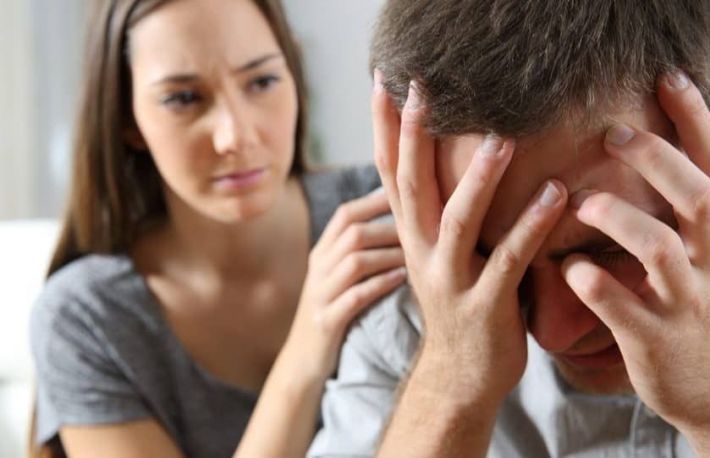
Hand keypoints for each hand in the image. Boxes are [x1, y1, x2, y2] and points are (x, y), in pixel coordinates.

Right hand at [284, 190, 404, 384]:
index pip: (346, 214)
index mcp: (322, 253)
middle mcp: (318, 269)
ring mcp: (320, 295)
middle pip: (353, 233)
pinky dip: (380, 285)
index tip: (410, 193)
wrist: (301, 362)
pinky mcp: (327, 321)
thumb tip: (398, 220)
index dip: (376, 200)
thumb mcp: (337, 278)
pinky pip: (355, 297)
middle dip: (390, 227)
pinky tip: (402, 280)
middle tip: (425, 228)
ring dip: (390, 255)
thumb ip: (357, 251)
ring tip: (419, 254)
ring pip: (355, 262)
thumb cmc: (332, 313)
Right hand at [372, 73, 567, 407]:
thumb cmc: (456, 303)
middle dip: (415, 136)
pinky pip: (508, 261)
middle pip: (410, 187)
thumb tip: (452, 159)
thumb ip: (436, 211)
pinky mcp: (484, 306)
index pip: (388, 173)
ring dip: (478, 180)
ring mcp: (448, 280)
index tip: (386, 81)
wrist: (458, 374)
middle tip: (423, 88)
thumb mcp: (434, 254)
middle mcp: (419, 252)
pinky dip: (530, 226)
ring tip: (500, 138)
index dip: (385, 127)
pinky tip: (555, 193)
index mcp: (408, 235)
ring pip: (456, 223)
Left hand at [562, 72, 709, 449]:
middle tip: (612, 132)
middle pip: (697, 198)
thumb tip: (659, 153)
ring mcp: (687, 305)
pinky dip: (592, 282)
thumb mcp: (706, 260)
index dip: (696, 122)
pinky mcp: (654, 341)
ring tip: (580, 203)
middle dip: (656, 160)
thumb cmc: (699, 313)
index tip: (668, 78)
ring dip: (618, 218)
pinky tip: (568, 268)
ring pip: (658, 250)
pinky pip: (620, 306)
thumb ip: (685, 214)